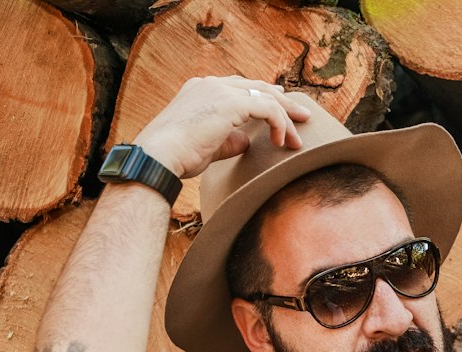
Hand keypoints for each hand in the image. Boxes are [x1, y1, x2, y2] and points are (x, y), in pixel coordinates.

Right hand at [132, 75, 310, 181]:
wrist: (159, 155)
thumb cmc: (178, 156)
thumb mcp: (207, 146)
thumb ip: (228, 140)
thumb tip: (246, 142)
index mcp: (201, 89)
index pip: (239, 87)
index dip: (262, 95)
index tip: (279, 104)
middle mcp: (211, 84)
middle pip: (256, 87)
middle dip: (282, 102)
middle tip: (301, 115)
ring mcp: (221, 90)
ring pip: (265, 96)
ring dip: (286, 117)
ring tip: (298, 138)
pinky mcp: (231, 103)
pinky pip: (267, 109)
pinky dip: (279, 124)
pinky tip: (282, 142)